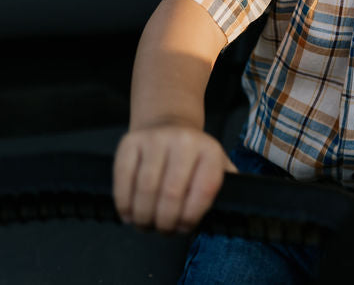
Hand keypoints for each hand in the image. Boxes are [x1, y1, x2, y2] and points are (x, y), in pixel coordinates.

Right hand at [113, 124, 237, 232]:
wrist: (168, 123)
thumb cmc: (193, 155)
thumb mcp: (217, 164)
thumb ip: (224, 186)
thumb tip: (230, 209)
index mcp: (210, 150)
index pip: (204, 191)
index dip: (191, 217)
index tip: (184, 228)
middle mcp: (184, 141)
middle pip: (171, 194)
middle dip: (165, 222)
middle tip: (163, 230)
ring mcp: (155, 140)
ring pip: (146, 190)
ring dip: (144, 217)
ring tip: (146, 225)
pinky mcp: (130, 142)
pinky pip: (123, 180)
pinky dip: (125, 204)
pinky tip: (130, 214)